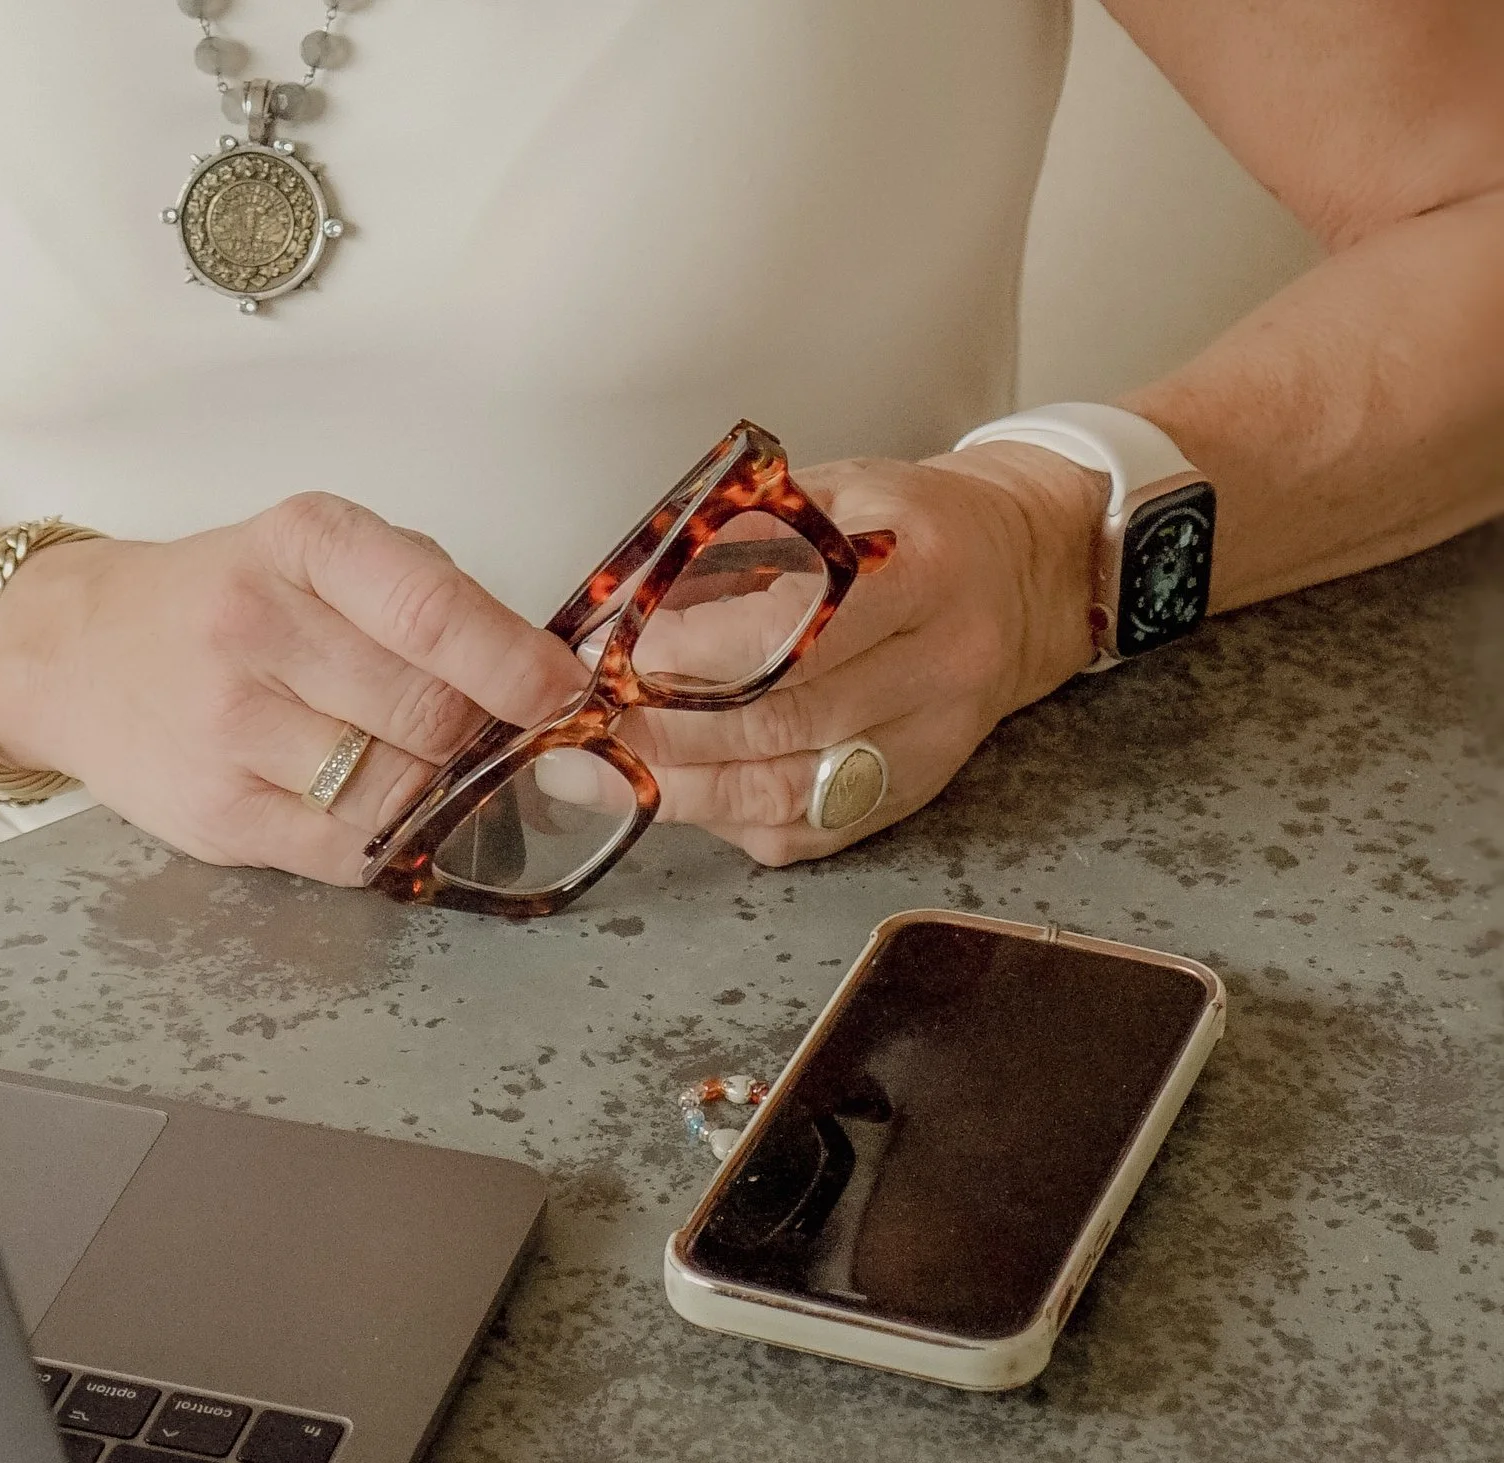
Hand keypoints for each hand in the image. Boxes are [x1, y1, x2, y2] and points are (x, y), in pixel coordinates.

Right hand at [0, 494, 588, 883]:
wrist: (73, 653)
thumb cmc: (220, 599)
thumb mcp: (312, 553)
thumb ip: (424, 595)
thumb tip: (543, 675)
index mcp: (301, 545)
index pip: (432, 612)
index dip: (516, 665)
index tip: (563, 694)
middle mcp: (257, 630)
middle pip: (430, 714)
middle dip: (478, 733)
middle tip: (481, 730)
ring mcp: (229, 729)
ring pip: (399, 791)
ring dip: (432, 789)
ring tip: (405, 760)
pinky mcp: (217, 816)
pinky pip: (348, 851)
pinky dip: (384, 838)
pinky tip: (368, 804)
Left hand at [617, 444, 1107, 863]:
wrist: (1024, 577)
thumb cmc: (908, 530)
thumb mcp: (833, 493)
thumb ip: (739, 539)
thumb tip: (624, 604)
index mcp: (921, 570)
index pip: (792, 630)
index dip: (691, 655)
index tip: (610, 659)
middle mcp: (939, 666)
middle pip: (778, 723)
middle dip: (661, 733)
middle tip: (576, 729)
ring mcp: (930, 744)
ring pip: (782, 791)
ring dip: (675, 790)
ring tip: (591, 774)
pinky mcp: (908, 796)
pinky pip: (801, 832)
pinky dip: (722, 819)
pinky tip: (668, 795)